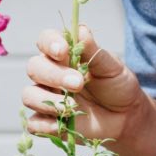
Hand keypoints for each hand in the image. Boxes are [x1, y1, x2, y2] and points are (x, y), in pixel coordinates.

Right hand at [23, 24, 146, 143]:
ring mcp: (47, 98)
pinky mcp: (48, 122)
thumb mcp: (112, 67)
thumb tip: (81, 30)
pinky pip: (34, 124)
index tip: (62, 51)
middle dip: (54, 75)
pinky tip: (61, 124)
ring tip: (71, 107)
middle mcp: (50, 74)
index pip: (45, 40)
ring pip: (29, 95)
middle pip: (34, 67)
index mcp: (63, 55)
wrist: (126, 116)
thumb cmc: (117, 86)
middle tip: (78, 84)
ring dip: (47, 100)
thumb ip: (94, 51)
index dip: (49, 43)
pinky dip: (45, 125)